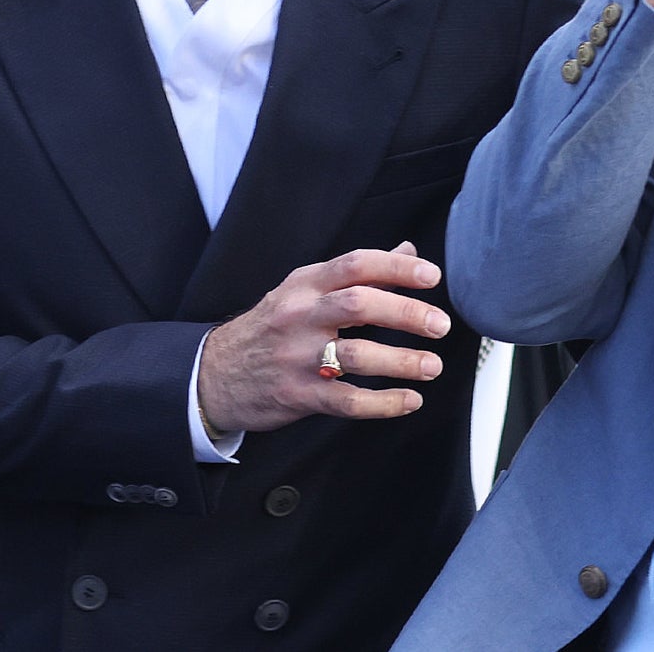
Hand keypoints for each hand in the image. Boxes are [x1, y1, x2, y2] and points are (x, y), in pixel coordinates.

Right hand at [197, 241, 449, 431]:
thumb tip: (408, 252)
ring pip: (356, 356)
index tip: (432, 277)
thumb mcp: (306, 289)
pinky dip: (382, 402)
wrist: (213, 375)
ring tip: (432, 366)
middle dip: (406, 313)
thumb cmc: (272, 327)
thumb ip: (358, 273)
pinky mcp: (297, 395)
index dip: (397, 268)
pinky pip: (346, 401)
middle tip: (440, 325)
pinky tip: (409, 400)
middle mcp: (301, 315)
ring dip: (401, 361)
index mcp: (306, 283)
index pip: (356, 264)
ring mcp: (297, 356)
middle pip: (359, 305)